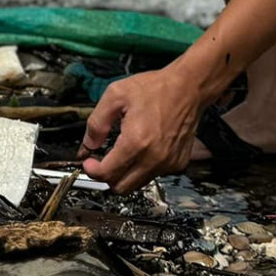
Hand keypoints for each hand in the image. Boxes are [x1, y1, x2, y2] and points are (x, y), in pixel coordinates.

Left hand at [79, 60, 211, 191]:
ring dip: (125, 173)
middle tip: (102, 160)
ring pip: (137, 184)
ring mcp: (168, 163)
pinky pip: (154, 175)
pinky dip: (144, 168)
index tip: (88, 162)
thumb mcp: (115, 96)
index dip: (91, 170)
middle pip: (121, 187)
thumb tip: (87, 146)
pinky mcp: (178, 163)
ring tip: (124, 152)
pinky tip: (143, 149)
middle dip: (107, 176)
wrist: (188, 87)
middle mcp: (153, 158)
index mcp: (136, 142)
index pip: (107, 173)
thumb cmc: (155, 88)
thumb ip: (97, 124)